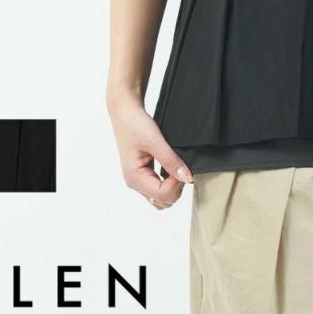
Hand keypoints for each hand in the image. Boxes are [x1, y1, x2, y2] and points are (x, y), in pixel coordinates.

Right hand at [107, 90, 193, 209]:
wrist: (125, 112)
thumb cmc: (134, 124)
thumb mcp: (155, 141)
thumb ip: (171, 161)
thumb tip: (187, 178)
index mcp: (134, 177)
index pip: (162, 195)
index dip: (177, 184)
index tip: (181, 167)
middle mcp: (134, 182)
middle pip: (162, 201)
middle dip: (176, 188)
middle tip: (180, 167)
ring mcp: (138, 179)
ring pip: (161, 198)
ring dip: (172, 187)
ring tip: (176, 167)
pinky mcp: (142, 174)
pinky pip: (158, 188)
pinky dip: (168, 183)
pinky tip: (171, 169)